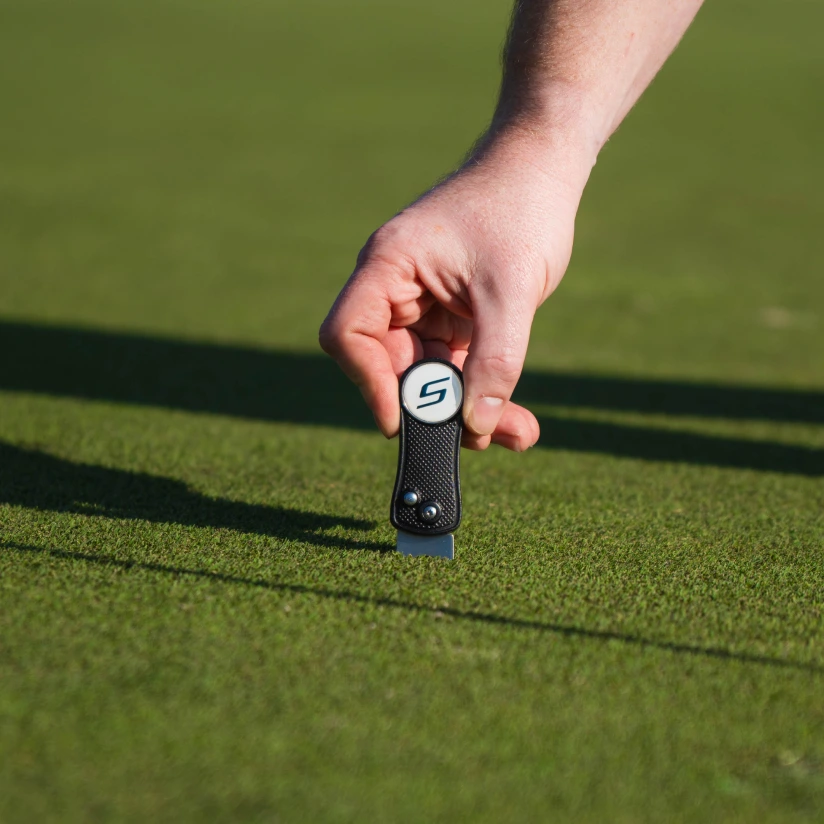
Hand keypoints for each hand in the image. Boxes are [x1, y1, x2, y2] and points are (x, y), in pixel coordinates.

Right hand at [319, 130, 589, 450]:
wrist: (544, 170)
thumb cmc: (520, 210)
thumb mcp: (511, 292)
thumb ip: (495, 362)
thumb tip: (476, 426)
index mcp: (389, 267)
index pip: (347, 333)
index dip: (367, 382)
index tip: (402, 419)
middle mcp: (396, 289)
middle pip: (390, 366)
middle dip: (431, 408)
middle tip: (477, 438)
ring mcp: (423, 305)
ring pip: (426, 376)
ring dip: (464, 409)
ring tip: (517, 433)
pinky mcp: (451, 317)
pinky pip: (453, 367)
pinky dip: (479, 393)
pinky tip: (514, 420)